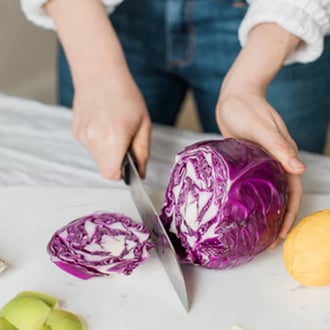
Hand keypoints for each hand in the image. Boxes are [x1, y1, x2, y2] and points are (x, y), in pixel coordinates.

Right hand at [72, 70, 150, 179]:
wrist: (99, 73)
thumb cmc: (125, 95)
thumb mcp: (143, 124)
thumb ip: (143, 153)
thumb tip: (140, 174)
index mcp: (113, 138)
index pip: (111, 174)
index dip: (122, 173)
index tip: (129, 165)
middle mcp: (93, 140)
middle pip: (105, 168)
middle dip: (117, 161)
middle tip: (125, 140)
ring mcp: (82, 136)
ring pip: (98, 158)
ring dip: (108, 150)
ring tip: (113, 128)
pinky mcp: (76, 131)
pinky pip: (91, 146)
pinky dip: (99, 141)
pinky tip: (103, 123)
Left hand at [216, 87, 304, 242]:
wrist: (234, 96)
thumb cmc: (247, 107)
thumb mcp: (262, 126)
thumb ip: (278, 146)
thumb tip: (299, 169)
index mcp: (283, 154)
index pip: (293, 189)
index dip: (291, 212)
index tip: (283, 232)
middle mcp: (275, 160)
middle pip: (282, 194)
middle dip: (279, 218)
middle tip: (268, 240)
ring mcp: (261, 160)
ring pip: (268, 190)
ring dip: (266, 210)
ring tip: (257, 230)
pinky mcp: (248, 159)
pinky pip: (253, 181)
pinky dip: (252, 195)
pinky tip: (242, 206)